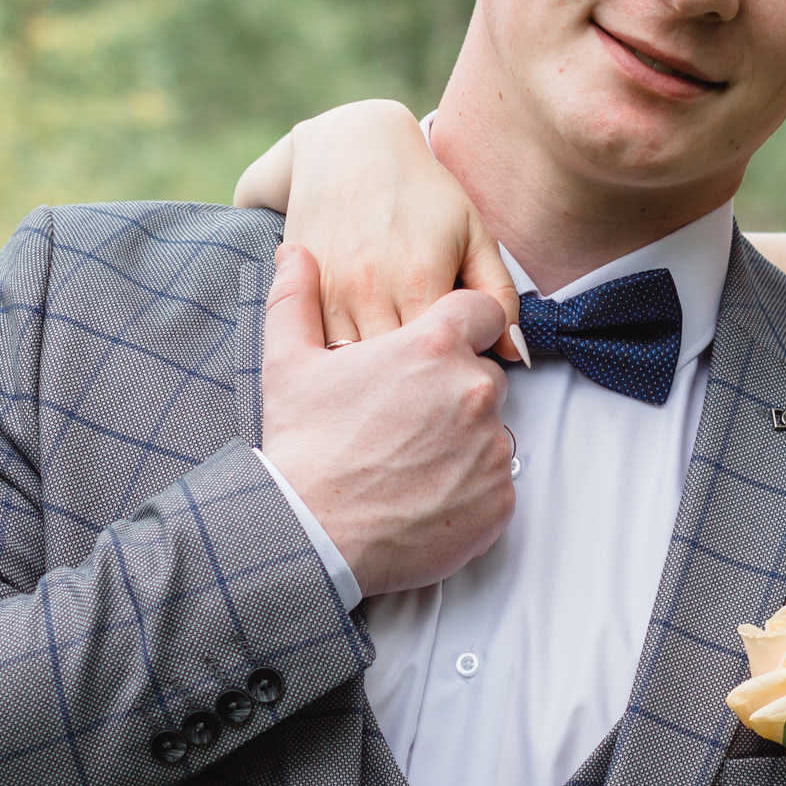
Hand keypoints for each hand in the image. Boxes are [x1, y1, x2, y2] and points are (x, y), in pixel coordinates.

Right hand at [261, 243, 515, 597]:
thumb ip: (296, 298)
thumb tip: (294, 253)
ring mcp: (491, 448)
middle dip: (453, 390)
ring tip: (408, 461)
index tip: (438, 351)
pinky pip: (496, 484)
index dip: (462, 326)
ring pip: (490, 431)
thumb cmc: (302, 447)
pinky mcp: (499, 501)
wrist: (311, 533)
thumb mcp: (286, 362)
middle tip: (405, 419)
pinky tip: (423, 493)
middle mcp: (473, 391)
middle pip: (484, 375)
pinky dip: (469, 488)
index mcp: (433, 347)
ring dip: (462, 440)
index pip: (482, 311)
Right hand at [282, 101, 524, 359]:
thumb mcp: (473, 234)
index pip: (448, 358)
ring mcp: (333, 296)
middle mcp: (373, 292)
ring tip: (400, 382)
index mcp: (421, 279)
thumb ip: (498, 296)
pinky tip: (364, 368)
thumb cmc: (422, 192)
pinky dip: (345, 369)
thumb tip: (514, 353)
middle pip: (400, 374)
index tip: (463, 364)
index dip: (459, 370)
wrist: (349, 148)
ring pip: (356, 372)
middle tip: (434, 380)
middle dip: (420, 387)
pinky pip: (322, 354)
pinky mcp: (305, 297)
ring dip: (379, 384)